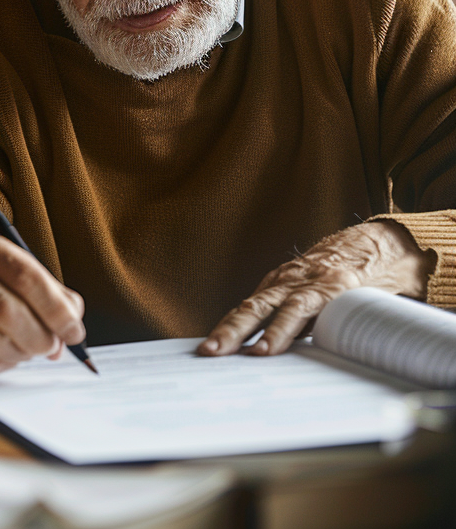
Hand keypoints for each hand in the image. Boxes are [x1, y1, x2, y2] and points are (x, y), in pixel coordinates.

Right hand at [0, 236, 85, 376]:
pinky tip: (10, 349)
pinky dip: (11, 359)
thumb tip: (72, 325)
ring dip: (28, 349)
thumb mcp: (20, 278)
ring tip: (32, 344)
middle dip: (43, 335)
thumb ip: (52, 295)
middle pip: (11, 311)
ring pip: (0, 339)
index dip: (56, 308)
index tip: (74, 329)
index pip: (26, 277)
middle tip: (57, 345)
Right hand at [199, 221, 434, 357]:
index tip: (262, 352)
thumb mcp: (389, 298)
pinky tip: (221, 337)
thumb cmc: (387, 274)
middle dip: (235, 331)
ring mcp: (287, 277)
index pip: (297, 309)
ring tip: (209, 348)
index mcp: (331, 284)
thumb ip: (371, 322)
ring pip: (252, 303)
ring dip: (227, 327)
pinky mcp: (279, 279)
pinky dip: (236, 319)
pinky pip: (255, 300)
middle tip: (214, 351)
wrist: (377, 241)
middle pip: (262, 306)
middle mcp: (301, 279)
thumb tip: (367, 356)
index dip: (279, 332)